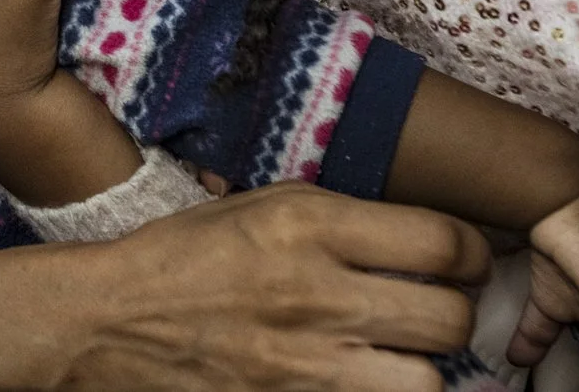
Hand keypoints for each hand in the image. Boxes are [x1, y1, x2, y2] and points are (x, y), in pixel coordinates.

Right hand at [37, 185, 495, 389]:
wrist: (109, 319)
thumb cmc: (183, 255)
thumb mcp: (258, 205)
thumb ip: (338, 216)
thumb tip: (419, 235)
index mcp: (308, 225)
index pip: (443, 241)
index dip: (469, 253)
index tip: (462, 259)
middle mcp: (318, 293)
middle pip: (449, 317)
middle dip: (453, 313)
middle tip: (434, 309)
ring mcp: (308, 363)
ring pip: (428, 381)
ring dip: (421, 368)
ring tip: (399, 353)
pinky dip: (379, 391)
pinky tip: (363, 376)